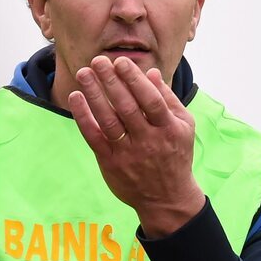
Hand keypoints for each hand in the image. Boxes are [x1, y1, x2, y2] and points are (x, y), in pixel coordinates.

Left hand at [69, 56, 205, 236]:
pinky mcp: (111, 163)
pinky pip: (94, 137)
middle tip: (98, 61)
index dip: (134, 79)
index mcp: (168, 129)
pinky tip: (77, 98)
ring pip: (109, 120)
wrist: (167, 199)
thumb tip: (152, 73)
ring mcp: (128, 153)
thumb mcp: (183, 127)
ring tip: (84, 73)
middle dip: (111, 81)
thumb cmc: (175, 156)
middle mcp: (148, 141)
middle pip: (127, 107)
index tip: (121, 61)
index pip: (150, 100)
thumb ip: (168, 99)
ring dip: (94, 95)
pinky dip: (84, 117)